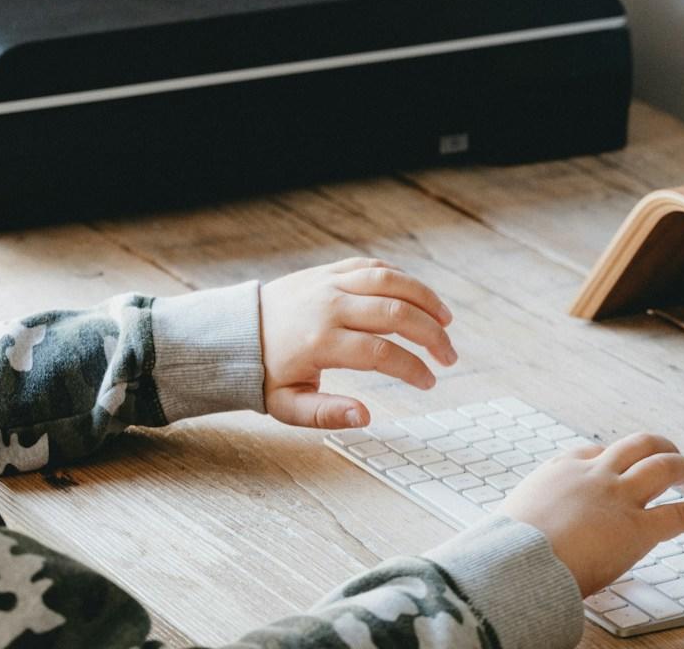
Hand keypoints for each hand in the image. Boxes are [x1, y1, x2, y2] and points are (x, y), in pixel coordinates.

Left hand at [259, 257, 457, 428]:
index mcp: (320, 341)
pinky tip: (418, 298)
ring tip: (446, 321)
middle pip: (395, 313)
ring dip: (425, 299)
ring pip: (390, 281)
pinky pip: (373, 266)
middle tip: (448, 356)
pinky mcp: (329, 271)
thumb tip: (366, 417)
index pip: (381, 353)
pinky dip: (402, 279)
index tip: (429, 382)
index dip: (412, 368)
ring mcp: (330, 282)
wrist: (235, 331)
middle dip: (431, 336)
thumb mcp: (287, 405)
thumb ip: (326, 414)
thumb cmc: (264, 372)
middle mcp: (329, 305)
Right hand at [500, 433, 683, 595]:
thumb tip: (507, 544)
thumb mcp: (510, 520)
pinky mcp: (638, 528)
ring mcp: (618, 497)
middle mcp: (593, 475)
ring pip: (662, 466)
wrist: (517, 559)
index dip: (610, 457)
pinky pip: (680, 514)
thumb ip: (523, 523)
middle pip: (634, 446)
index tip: (617, 462)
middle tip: (668, 452)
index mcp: (559, 472)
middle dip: (656, 445)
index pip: (591, 453)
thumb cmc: (504, 549)